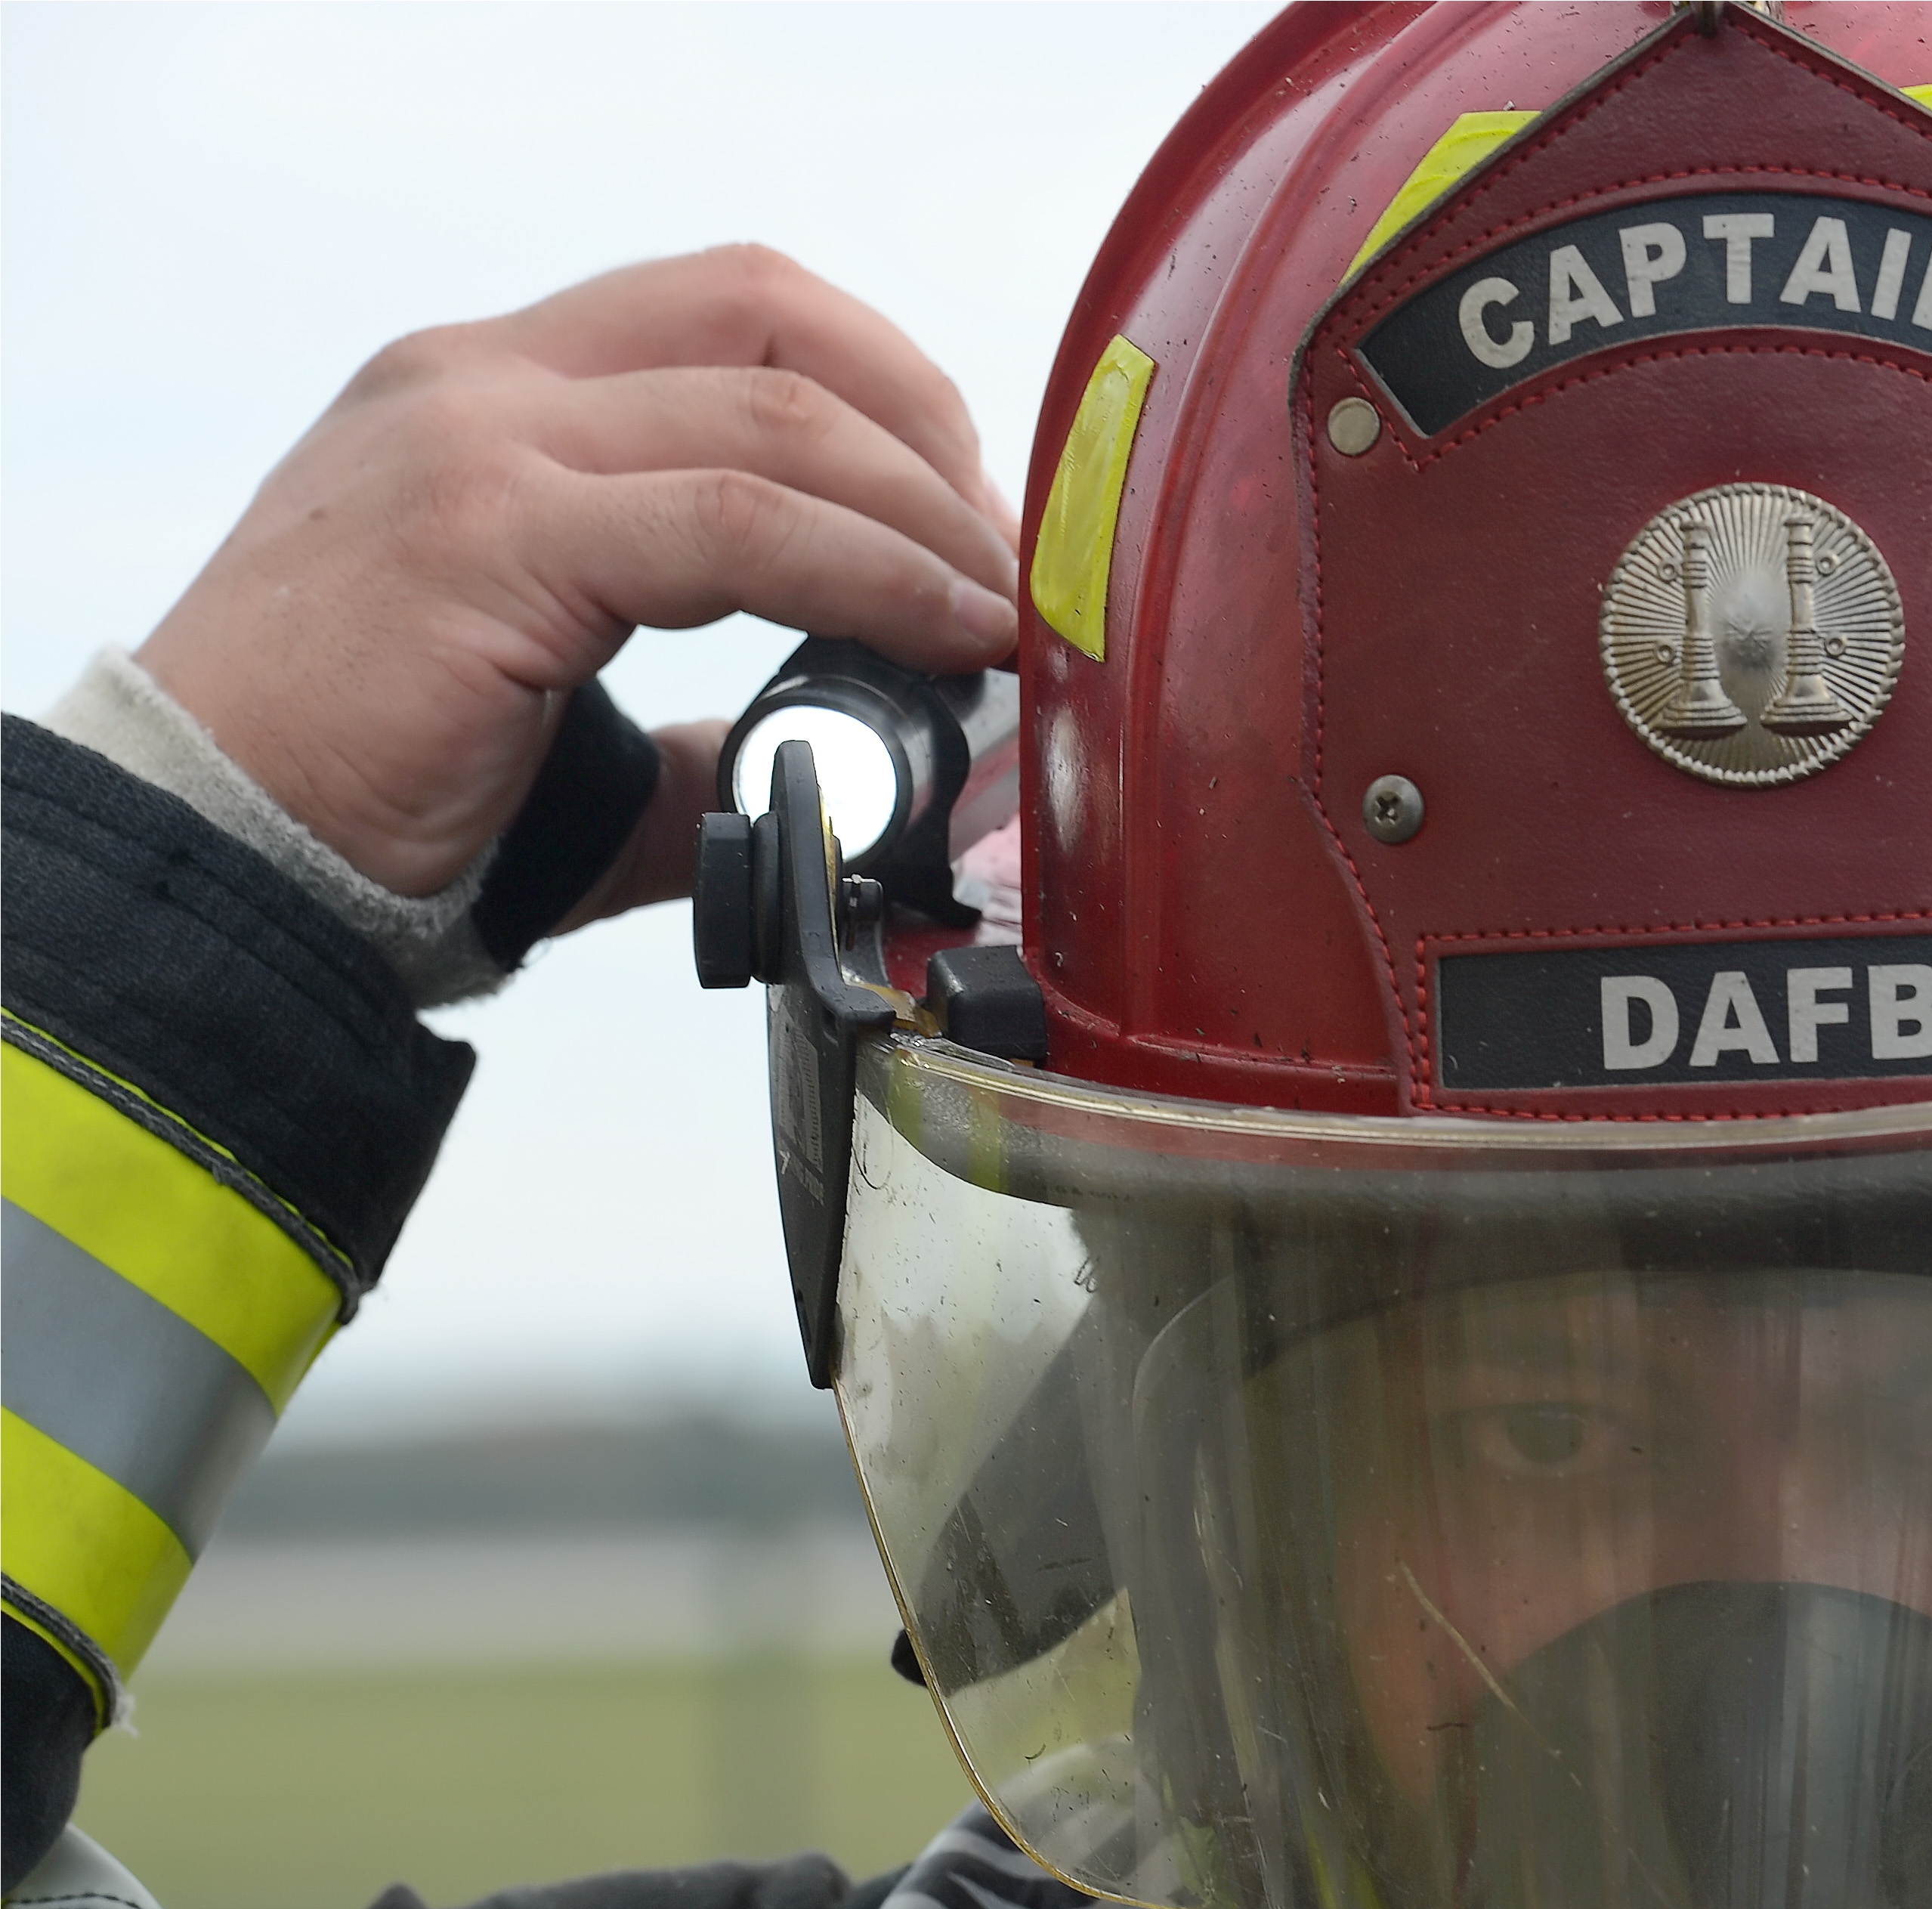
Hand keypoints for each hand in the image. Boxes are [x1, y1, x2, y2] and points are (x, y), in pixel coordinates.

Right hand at [136, 245, 1018, 903]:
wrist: (217, 864)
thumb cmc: (370, 803)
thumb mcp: (570, 732)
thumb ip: (708, 732)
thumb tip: (848, 770)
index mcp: (494, 399)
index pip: (736, 314)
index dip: (891, 400)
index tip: (970, 523)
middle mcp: (481, 385)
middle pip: (777, 325)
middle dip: (933, 438)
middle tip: (1009, 570)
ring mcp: (479, 443)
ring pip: (779, 417)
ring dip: (928, 515)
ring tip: (1001, 615)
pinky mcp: (491, 533)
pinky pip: (741, 525)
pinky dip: (874, 576)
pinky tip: (943, 639)